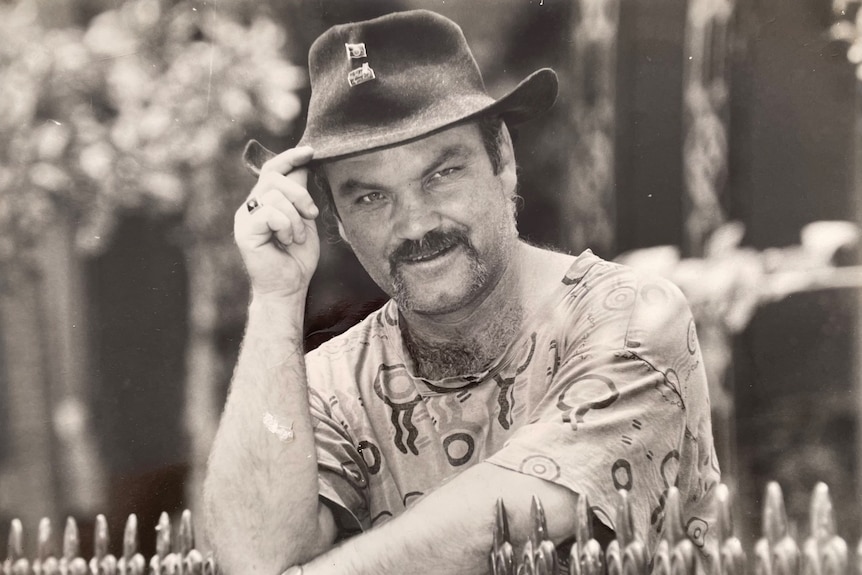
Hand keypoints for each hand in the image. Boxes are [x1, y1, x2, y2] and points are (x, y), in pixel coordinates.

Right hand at [234, 146, 319, 299]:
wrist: (289, 288)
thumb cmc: (297, 258)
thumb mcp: (305, 220)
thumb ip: (301, 194)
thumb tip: (303, 165)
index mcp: (264, 202)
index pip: (273, 169)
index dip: (290, 157)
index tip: (311, 152)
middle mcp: (251, 207)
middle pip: (275, 178)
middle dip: (300, 194)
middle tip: (311, 215)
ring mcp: (245, 219)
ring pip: (274, 196)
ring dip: (295, 217)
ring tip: (296, 237)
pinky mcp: (244, 232)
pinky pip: (269, 214)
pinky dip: (286, 226)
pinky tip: (286, 241)